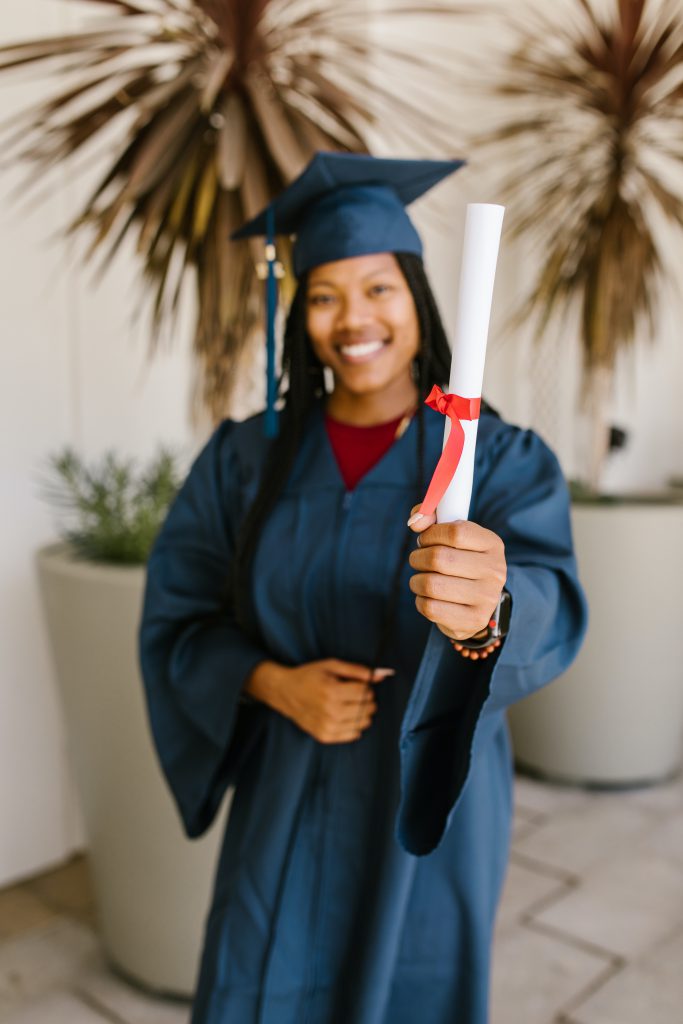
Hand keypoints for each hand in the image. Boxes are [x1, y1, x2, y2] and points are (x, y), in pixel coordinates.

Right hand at [244, 658, 393, 743]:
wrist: (284, 692)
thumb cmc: (308, 676)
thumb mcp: (331, 665)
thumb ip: (357, 671)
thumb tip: (380, 675)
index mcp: (332, 691)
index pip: (366, 692)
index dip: (367, 686)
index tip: (359, 684)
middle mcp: (331, 711)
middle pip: (367, 708)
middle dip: (367, 700)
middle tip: (354, 694)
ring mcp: (328, 726)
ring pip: (363, 723)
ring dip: (362, 713)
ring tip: (349, 704)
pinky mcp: (325, 736)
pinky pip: (353, 735)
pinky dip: (354, 725)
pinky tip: (345, 715)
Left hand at [406, 504, 506, 641]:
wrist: (476, 603)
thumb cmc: (458, 561)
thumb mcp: (450, 535)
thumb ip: (431, 518)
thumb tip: (416, 521)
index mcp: (492, 544)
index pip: (455, 532)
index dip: (431, 534)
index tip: (425, 539)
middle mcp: (495, 571)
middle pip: (439, 558)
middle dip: (418, 558)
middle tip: (419, 560)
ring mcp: (486, 598)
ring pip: (431, 585)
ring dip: (416, 581)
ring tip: (422, 579)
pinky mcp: (473, 620)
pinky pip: (430, 608)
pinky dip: (420, 600)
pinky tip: (428, 597)